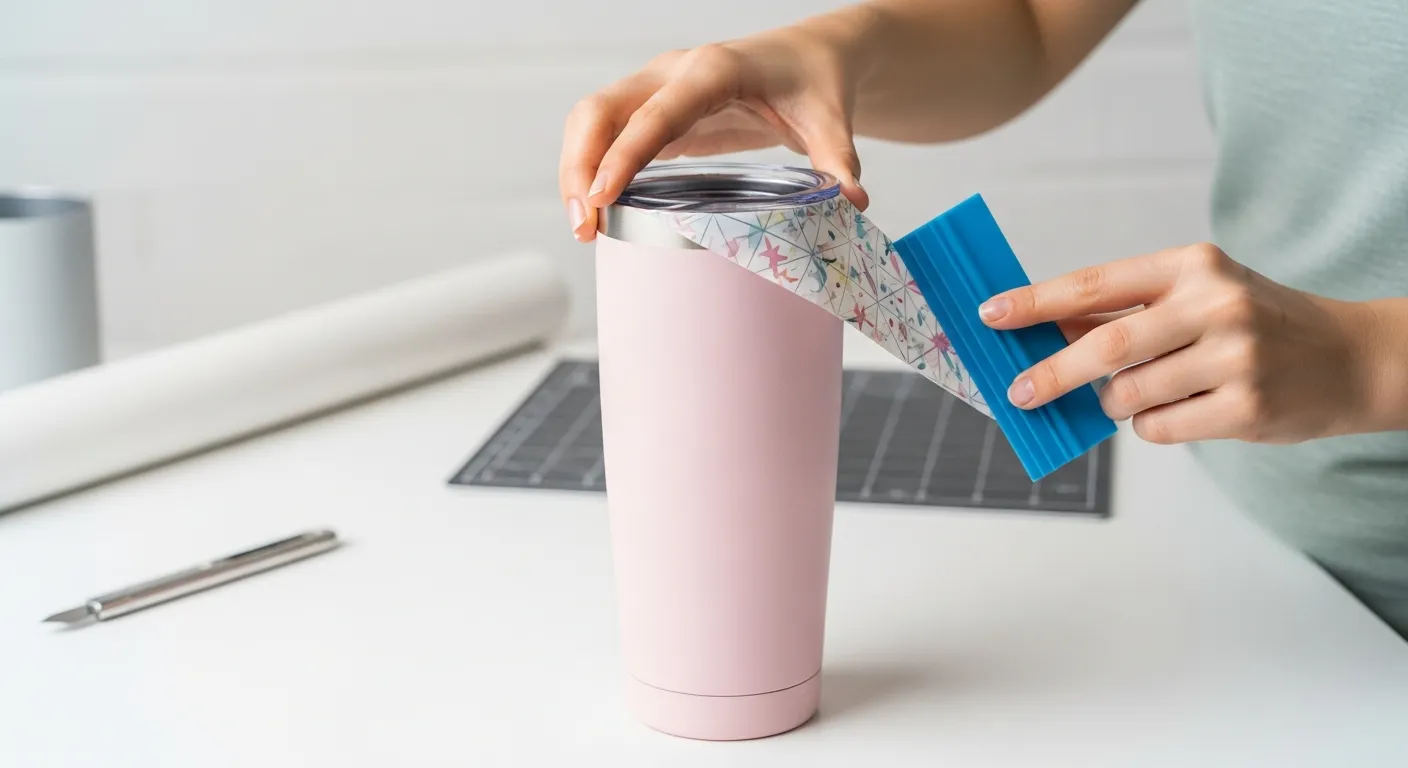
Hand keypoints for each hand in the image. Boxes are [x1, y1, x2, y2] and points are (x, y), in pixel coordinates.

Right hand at [558, 11, 877, 241]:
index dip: (626, 152)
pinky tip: (596, 211)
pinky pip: (605, 134)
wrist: (810, 58)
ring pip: (591, 120)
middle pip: (601, 111)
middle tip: (585, 226)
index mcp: (714, 70)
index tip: (603, 196)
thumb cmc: (816, 83)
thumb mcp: (831, 120)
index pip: (658, 111)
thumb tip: (853, 201)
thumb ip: (839, 158)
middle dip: (581, 167)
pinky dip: (591, 169)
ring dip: (576, 170)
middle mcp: (673, 73)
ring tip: (585, 228)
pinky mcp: (651, 111)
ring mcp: (655, 89)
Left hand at [978, 244, 1387, 444]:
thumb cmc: (1256, 325)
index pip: (1095, 283)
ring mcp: (1234, 357)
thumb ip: (1127, 312)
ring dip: (1115, 402)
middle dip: (1051, 373)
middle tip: (1017, 392)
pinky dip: (1151, 425)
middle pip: (1106, 344)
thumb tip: (1044, 335)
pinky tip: (1183, 410)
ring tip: (1140, 393)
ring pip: (1129, 393)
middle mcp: (1215, 304)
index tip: (991, 315)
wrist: (1351, 358)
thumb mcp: (1197, 297)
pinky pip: (1159, 427)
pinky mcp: (1246, 407)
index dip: (1036, 302)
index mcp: (1193, 265)